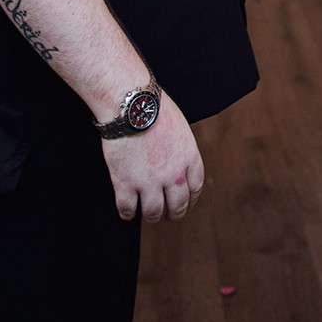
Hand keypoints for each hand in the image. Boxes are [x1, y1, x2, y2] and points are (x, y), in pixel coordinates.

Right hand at [102, 93, 205, 221]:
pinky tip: (128, 212)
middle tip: (168, 215)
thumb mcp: (180, 128)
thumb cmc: (154, 109)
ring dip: (152, 217)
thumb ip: (181, 151)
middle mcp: (173, 174)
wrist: (131, 105)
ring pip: (153, 213)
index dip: (191, 201)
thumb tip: (178, 164)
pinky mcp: (125, 183)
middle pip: (177, 206)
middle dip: (174, 214)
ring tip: (148, 215)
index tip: (185, 204)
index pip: (195, 189)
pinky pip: (127, 209)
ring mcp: (149, 181)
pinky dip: (128, 214)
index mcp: (189, 158)